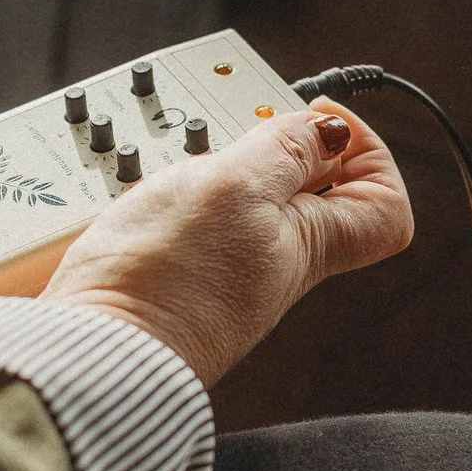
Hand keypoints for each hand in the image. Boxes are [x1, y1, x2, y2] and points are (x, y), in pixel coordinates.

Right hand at [40, 102, 411, 386]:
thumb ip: (286, 150)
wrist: (87, 349)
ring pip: (255, 202)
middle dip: (285, 145)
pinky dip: (188, 191)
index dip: (367, 151)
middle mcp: (276, 265)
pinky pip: (207, 223)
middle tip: (246, 129)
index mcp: (310, 246)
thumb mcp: (236, 186)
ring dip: (229, 165)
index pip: (385, 205)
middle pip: (316, 192)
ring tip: (193, 155)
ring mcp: (229, 274)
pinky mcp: (182, 278)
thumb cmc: (162, 279)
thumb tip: (330, 131)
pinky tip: (158, 186)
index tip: (317, 121)